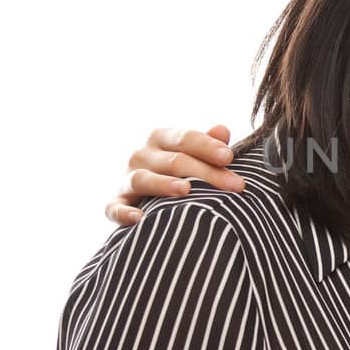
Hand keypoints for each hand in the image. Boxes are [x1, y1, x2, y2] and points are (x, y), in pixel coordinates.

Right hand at [104, 124, 243, 225]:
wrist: (145, 192)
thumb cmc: (178, 169)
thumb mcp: (192, 153)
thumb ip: (208, 144)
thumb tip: (223, 130)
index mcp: (160, 138)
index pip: (185, 138)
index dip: (207, 146)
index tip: (229, 157)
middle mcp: (140, 155)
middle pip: (174, 161)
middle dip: (205, 173)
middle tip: (234, 185)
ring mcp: (126, 179)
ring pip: (142, 179)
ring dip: (163, 184)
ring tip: (186, 190)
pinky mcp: (116, 202)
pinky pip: (114, 208)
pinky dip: (123, 213)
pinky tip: (139, 218)